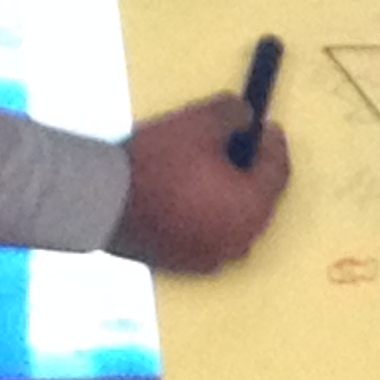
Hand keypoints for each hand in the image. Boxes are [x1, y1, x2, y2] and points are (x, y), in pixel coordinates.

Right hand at [107, 89, 290, 272]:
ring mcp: (213, 259)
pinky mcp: (186, 266)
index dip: (274, 144)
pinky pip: (209, 236)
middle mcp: (241, 241)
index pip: (278, 172)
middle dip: (251, 170)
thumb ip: (233, 113)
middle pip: (258, 199)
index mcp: (253, 208)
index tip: (266, 127)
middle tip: (239, 145)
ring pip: (233, 220)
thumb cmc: (155, 163)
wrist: (101, 203)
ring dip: (228, 195)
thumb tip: (246, 116)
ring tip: (210, 169)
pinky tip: (189, 196)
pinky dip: (207, 216)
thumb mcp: (200, 122)